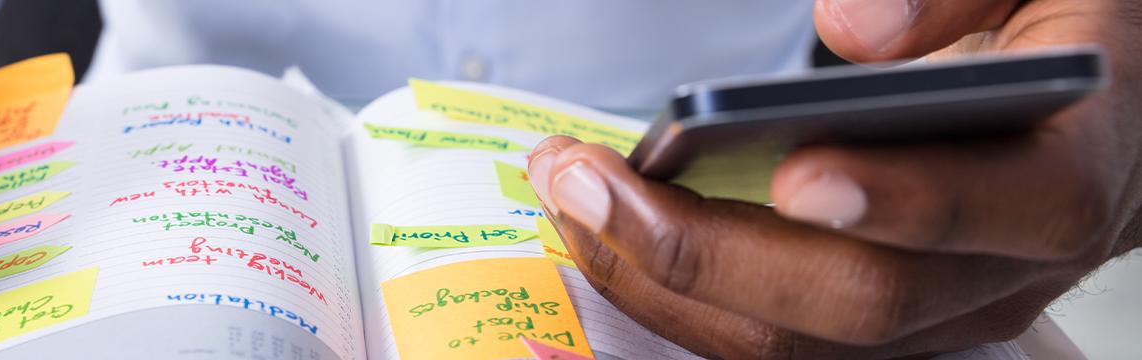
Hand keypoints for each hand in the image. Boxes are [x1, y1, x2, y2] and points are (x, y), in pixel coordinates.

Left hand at [528, 0, 1141, 356]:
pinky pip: (773, 337)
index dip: (904, 202)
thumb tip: (854, 26)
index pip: (1007, 205)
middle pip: (864, 300)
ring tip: (571, 196)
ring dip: (666, 280)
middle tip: (590, 181)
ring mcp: (944, 309)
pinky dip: (678, 293)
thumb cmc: (1066, 33)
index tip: (798, 172)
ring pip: (799, 341)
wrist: (1101, 118)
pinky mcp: (883, 326)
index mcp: (1076, 168)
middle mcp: (1013, 263)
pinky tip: (605, 229)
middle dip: (705, 248)